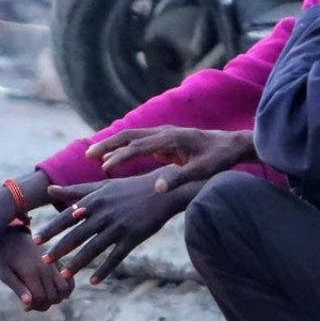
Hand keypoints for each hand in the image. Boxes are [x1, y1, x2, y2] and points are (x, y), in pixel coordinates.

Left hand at [0, 229, 73, 310]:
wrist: (12, 237)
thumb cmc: (5, 258)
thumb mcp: (5, 274)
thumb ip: (18, 289)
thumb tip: (28, 305)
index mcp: (31, 272)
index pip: (41, 298)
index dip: (34, 306)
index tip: (25, 307)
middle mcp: (46, 269)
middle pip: (53, 297)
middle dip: (43, 305)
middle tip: (32, 303)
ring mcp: (53, 265)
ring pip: (64, 290)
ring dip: (55, 299)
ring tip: (43, 297)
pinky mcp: (58, 262)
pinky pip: (69, 279)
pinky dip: (67, 289)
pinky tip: (55, 292)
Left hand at [35, 170, 202, 284]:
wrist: (162, 191)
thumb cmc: (128, 188)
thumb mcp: (102, 186)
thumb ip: (74, 190)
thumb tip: (50, 189)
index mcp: (95, 200)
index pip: (67, 217)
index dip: (51, 229)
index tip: (35, 240)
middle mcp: (104, 214)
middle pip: (77, 235)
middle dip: (59, 249)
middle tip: (43, 260)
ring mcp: (118, 227)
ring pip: (93, 249)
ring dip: (77, 263)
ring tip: (64, 276)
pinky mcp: (132, 238)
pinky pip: (115, 257)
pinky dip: (104, 270)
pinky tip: (93, 281)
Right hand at [86, 127, 255, 192]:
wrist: (231, 144)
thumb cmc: (218, 160)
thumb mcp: (201, 172)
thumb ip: (179, 178)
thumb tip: (157, 188)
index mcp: (172, 139)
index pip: (140, 146)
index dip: (122, 156)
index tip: (106, 167)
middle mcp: (164, 132)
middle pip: (129, 135)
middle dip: (108, 145)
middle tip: (88, 155)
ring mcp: (163, 134)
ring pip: (131, 136)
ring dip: (111, 145)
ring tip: (92, 156)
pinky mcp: (163, 140)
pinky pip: (137, 142)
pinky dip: (122, 148)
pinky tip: (111, 158)